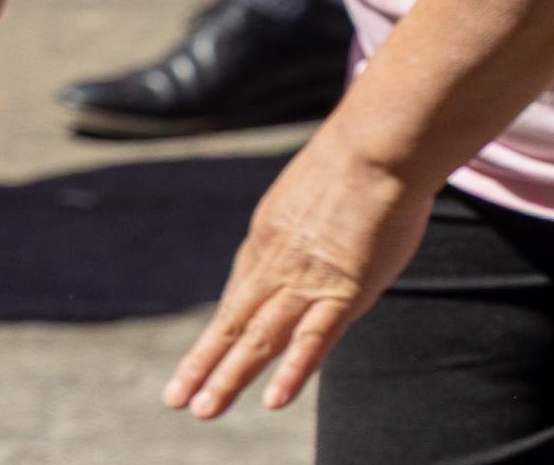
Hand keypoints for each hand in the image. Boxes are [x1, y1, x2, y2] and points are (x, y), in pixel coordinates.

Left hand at [168, 124, 435, 419]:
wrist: (378, 143)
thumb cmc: (367, 150)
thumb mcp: (326, 175)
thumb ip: (323, 204)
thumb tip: (341, 201)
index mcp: (271, 231)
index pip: (245, 285)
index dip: (229, 319)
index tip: (213, 344)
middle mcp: (277, 262)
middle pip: (234, 320)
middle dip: (204, 362)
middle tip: (175, 398)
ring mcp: (306, 280)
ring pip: (259, 338)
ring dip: (229, 377)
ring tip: (202, 410)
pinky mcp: (342, 292)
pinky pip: (313, 339)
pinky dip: (292, 371)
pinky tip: (273, 400)